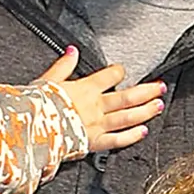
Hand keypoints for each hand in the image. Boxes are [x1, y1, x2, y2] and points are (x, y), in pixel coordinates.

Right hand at [41, 47, 163, 151]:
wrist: (33, 129)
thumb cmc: (37, 106)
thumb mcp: (47, 80)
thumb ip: (63, 66)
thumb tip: (72, 50)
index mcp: (85, 89)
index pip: (109, 76)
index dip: (119, 72)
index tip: (123, 71)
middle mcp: (95, 106)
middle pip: (127, 96)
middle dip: (146, 91)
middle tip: (160, 87)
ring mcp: (97, 125)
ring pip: (127, 116)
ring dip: (146, 111)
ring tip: (158, 106)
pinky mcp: (94, 142)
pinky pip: (117, 140)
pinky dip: (132, 136)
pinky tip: (143, 131)